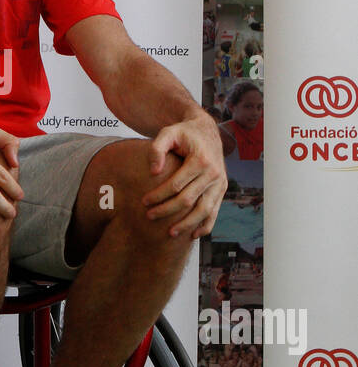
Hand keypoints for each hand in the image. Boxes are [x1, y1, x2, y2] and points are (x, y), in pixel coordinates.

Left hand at [142, 113, 227, 238]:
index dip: (159, 195)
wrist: (206, 131)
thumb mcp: (168, 132)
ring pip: (204, 210)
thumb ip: (157, 148)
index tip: (144, 201)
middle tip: (149, 216)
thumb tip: (153, 172)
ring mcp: (220, 183)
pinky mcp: (222, 189)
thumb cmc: (184, 133)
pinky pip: (215, 211)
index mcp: (200, 160)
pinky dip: (205, 225)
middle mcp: (213, 173)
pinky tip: (193, 235)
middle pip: (188, 199)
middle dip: (167, 210)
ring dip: (187, 224)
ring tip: (170, 233)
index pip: (176, 184)